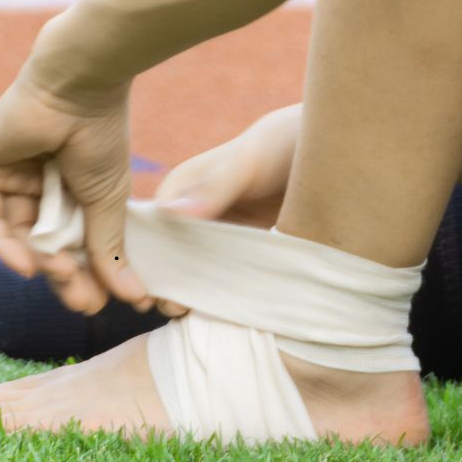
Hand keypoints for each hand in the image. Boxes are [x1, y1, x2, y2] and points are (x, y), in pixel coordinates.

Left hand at [0, 73, 149, 314]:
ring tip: (65, 278)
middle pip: (43, 245)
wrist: (80, 87)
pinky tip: (29, 267)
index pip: (70, 243)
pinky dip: (6, 245)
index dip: (86, 275)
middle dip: (64, 277)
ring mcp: (9, 177)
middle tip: (84, 303)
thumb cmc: (100, 136)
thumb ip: (109, 250)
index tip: (104, 302)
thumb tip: (133, 298)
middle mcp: (36, 185)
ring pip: (19, 235)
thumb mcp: (108, 202)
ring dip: (41, 263)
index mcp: (68, 189)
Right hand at [147, 104, 300, 316]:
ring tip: (189, 313)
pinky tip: (219, 314)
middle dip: (159, 286)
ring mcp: (213, 239)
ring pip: (188, 275)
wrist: (322, 158)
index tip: (142, 290)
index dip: (139, 260)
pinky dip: (215, 298)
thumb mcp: (247, 162)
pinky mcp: (238, 255)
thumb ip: (215, 186)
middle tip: (172, 308)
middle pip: (161, 259)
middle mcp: (188, 217)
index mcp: (178, 190)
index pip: (145, 231)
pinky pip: (219, 280)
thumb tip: (173, 213)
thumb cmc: (277, 148)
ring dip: (186, 297)